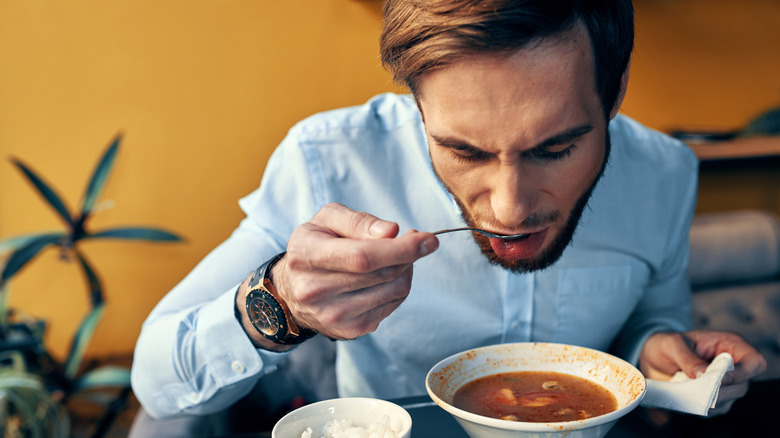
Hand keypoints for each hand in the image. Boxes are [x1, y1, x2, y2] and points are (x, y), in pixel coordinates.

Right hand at [273, 203, 438, 340]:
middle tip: (416, 240)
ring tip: (396, 256)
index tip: (429, 239)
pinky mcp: (350, 330)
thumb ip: (359, 221)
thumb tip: (391, 232)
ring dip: (406, 270)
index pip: (363, 257)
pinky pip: (392, 305)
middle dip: (409, 254)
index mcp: (306, 256)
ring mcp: (333, 315)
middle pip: (383, 274)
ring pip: (393, 290)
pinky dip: (398, 287)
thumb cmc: (314, 246)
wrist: (292, 290)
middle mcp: (315, 291)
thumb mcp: (327, 220)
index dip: (401, 248)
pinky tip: (387, 276)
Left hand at [640, 330, 766, 415]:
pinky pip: (715, 409)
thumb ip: (687, 358)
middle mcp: (732, 365)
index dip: (743, 373)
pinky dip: (702, 407)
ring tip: (686, 390)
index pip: (754, 362)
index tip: (721, 380)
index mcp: (729, 345)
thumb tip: (702, 374)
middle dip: (720, 391)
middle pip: (743, 386)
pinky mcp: (714, 397)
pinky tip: (687, 398)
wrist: (653, 357)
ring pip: (730, 400)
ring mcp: (725, 383)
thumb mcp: (672, 345)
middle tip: (697, 389)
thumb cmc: (666, 344)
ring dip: (709, 400)